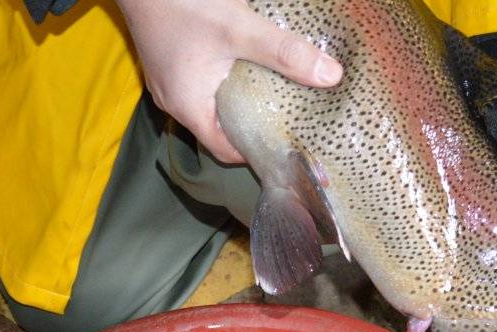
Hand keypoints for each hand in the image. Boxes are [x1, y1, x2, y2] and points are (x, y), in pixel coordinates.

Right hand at [115, 0, 342, 162]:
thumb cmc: (181, 5)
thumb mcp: (240, 30)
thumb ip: (284, 53)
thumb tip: (330, 76)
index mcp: (188, 107)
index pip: (224, 150)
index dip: (255, 152)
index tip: (285, 143)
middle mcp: (174, 101)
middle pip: (217, 128)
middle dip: (250, 125)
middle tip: (285, 117)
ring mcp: (166, 80)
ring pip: (207, 105)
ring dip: (235, 102)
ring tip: (269, 91)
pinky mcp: (166, 60)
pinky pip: (197, 83)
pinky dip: (220, 82)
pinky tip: (240, 64)